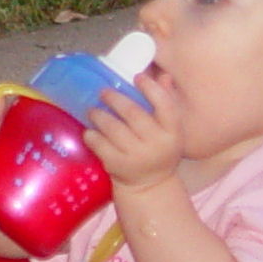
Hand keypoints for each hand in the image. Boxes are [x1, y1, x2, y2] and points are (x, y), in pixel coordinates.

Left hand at [83, 68, 186, 192]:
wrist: (150, 184)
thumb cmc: (159, 149)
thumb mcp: (168, 129)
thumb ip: (165, 102)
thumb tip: (162, 76)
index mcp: (173, 132)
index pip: (165, 105)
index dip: (150, 88)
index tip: (137, 77)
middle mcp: (158, 144)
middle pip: (133, 114)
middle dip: (115, 99)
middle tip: (103, 92)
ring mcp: (137, 156)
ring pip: (114, 129)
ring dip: (99, 115)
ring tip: (92, 110)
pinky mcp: (119, 166)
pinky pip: (101, 146)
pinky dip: (92, 136)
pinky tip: (89, 130)